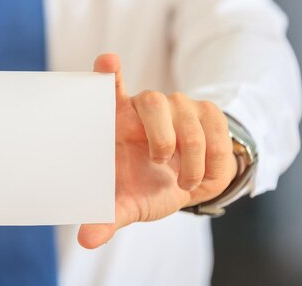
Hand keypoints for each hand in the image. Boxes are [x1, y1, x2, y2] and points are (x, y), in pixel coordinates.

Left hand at [78, 53, 237, 248]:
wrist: (184, 184)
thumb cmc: (144, 186)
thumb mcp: (126, 203)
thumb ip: (106, 217)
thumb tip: (85, 240)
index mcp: (116, 120)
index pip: (108, 87)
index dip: (107, 73)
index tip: (108, 61)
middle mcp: (144, 106)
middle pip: (152, 99)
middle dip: (160, 134)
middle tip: (160, 162)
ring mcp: (177, 105)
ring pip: (187, 116)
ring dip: (190, 158)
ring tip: (184, 182)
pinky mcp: (206, 111)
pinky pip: (216, 126)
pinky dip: (213, 158)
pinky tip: (204, 174)